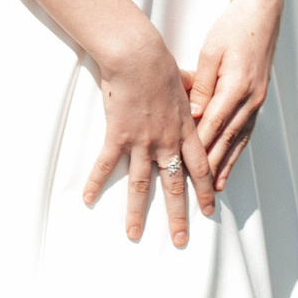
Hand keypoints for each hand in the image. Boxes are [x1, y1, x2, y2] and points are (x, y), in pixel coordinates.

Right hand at [87, 30, 212, 245]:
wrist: (137, 57)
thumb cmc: (160, 64)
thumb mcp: (185, 83)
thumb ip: (194, 97)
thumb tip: (201, 98)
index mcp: (186, 131)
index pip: (200, 170)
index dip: (205, 192)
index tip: (208, 211)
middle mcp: (166, 143)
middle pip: (174, 187)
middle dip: (178, 217)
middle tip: (180, 241)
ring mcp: (142, 142)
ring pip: (141, 185)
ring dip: (137, 212)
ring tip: (133, 234)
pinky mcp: (118, 136)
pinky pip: (106, 165)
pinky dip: (96, 182)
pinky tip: (88, 198)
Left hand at [187, 0, 278, 189]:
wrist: (262, 14)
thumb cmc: (233, 28)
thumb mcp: (211, 52)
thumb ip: (202, 85)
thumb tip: (193, 113)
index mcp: (236, 86)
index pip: (213, 125)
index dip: (199, 148)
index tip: (186, 167)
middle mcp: (250, 99)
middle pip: (227, 139)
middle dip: (212, 166)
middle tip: (199, 191)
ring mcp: (257, 101)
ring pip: (239, 139)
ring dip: (227, 164)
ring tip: (216, 188)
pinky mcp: (257, 99)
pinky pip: (246, 130)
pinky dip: (237, 150)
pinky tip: (230, 162)